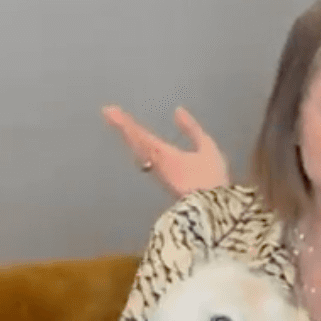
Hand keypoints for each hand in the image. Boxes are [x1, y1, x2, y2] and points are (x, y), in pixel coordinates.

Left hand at [102, 105, 229, 198]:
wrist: (211, 209)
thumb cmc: (211, 179)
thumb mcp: (207, 150)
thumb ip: (192, 130)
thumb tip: (179, 112)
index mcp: (164, 155)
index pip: (140, 135)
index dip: (125, 123)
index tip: (110, 111)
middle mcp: (155, 164)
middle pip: (135, 143)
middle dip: (122, 127)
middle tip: (108, 113)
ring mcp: (158, 174)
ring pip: (139, 152)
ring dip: (129, 137)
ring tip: (121, 125)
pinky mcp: (163, 181)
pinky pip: (146, 160)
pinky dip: (139, 148)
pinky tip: (140, 147)